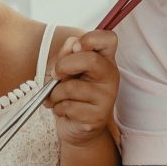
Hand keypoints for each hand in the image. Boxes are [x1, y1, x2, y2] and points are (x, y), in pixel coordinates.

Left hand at [46, 30, 118, 147]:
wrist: (76, 127)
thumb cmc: (71, 93)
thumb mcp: (66, 69)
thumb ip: (67, 54)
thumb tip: (72, 44)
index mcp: (104, 59)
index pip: (108, 39)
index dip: (90, 39)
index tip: (75, 48)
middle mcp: (111, 76)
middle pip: (90, 60)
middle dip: (63, 66)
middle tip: (56, 75)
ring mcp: (107, 97)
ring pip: (72, 87)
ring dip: (55, 93)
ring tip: (57, 98)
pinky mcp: (98, 116)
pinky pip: (69, 106)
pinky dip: (58, 108)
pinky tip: (63, 110)